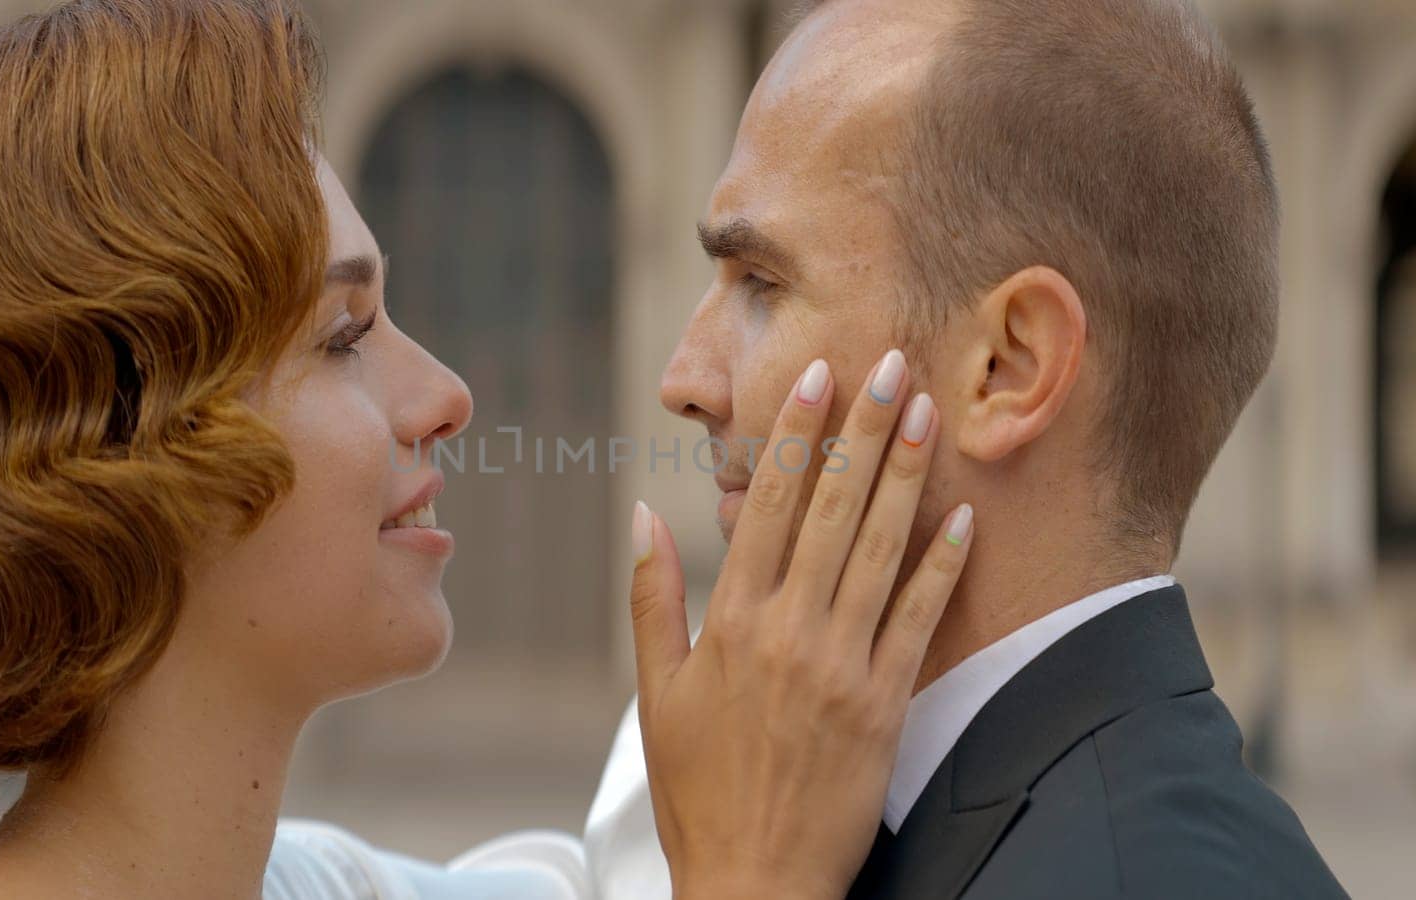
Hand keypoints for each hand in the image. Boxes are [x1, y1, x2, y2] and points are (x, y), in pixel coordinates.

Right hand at [629, 353, 974, 899]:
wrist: (754, 881)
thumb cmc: (697, 788)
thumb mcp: (656, 695)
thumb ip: (653, 599)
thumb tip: (644, 515)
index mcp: (730, 622)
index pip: (767, 506)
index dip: (794, 436)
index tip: (815, 378)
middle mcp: (788, 630)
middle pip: (831, 510)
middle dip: (861, 431)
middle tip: (887, 362)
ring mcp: (842, 666)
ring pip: (879, 550)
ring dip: (905, 476)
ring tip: (924, 412)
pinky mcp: (884, 703)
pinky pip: (920, 619)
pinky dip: (943, 565)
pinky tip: (964, 516)